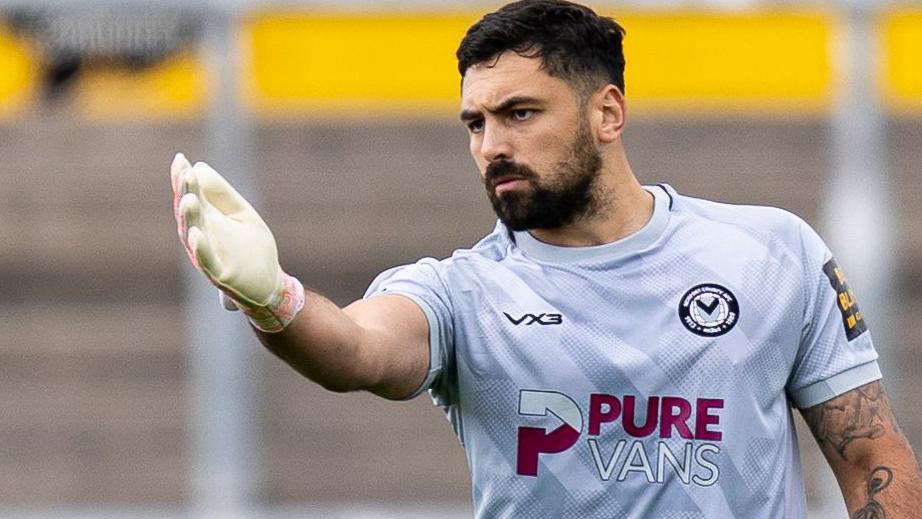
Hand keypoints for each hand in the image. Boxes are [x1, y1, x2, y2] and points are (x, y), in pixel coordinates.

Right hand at [170, 153, 303, 331]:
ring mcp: (209, 255)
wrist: (269, 283)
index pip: (190, 195)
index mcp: (207, 219)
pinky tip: (196, 233)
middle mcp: (202, 236)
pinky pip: (206, 261)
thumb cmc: (252, 248)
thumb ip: (223, 194)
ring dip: (190, 217)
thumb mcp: (241, 213)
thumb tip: (199, 167)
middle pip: (189, 213)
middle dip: (185, 193)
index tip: (179, 159)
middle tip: (185, 173)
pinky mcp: (220, 274)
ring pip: (193, 234)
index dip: (183, 179)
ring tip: (189, 198)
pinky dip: (200, 248)